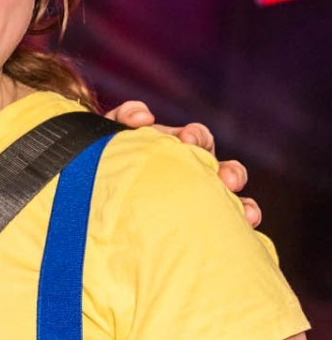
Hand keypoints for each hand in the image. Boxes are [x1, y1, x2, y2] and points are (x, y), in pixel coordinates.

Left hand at [105, 100, 258, 227]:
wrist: (91, 197)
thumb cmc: (103, 163)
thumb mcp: (107, 138)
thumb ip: (124, 118)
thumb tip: (145, 116)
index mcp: (175, 149)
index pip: (196, 138)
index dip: (196, 137)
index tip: (187, 140)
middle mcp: (193, 173)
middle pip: (221, 169)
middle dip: (228, 171)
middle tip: (225, 178)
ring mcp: (198, 198)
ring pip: (229, 197)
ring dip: (241, 201)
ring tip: (244, 211)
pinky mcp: (199, 223)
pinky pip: (230, 221)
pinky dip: (245, 217)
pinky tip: (247, 223)